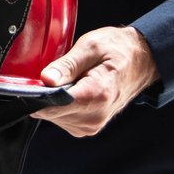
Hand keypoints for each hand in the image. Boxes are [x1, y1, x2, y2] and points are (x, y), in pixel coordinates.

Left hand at [31, 26, 159, 136]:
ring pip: (54, 117)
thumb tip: (45, 79)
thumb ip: (67, 64)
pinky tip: (71, 90)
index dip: (38, 94)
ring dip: (54, 99)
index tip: (33, 82)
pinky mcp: (88, 127)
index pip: (54, 106)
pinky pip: (62, 119)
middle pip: (51, 112)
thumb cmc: (118, 50)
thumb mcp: (90, 46)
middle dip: (46, 94)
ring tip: (70, 80)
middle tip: (57, 73)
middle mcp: (95, 117)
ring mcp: (92, 125)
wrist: (141, 61)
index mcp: (96, 96)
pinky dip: (61, 105)